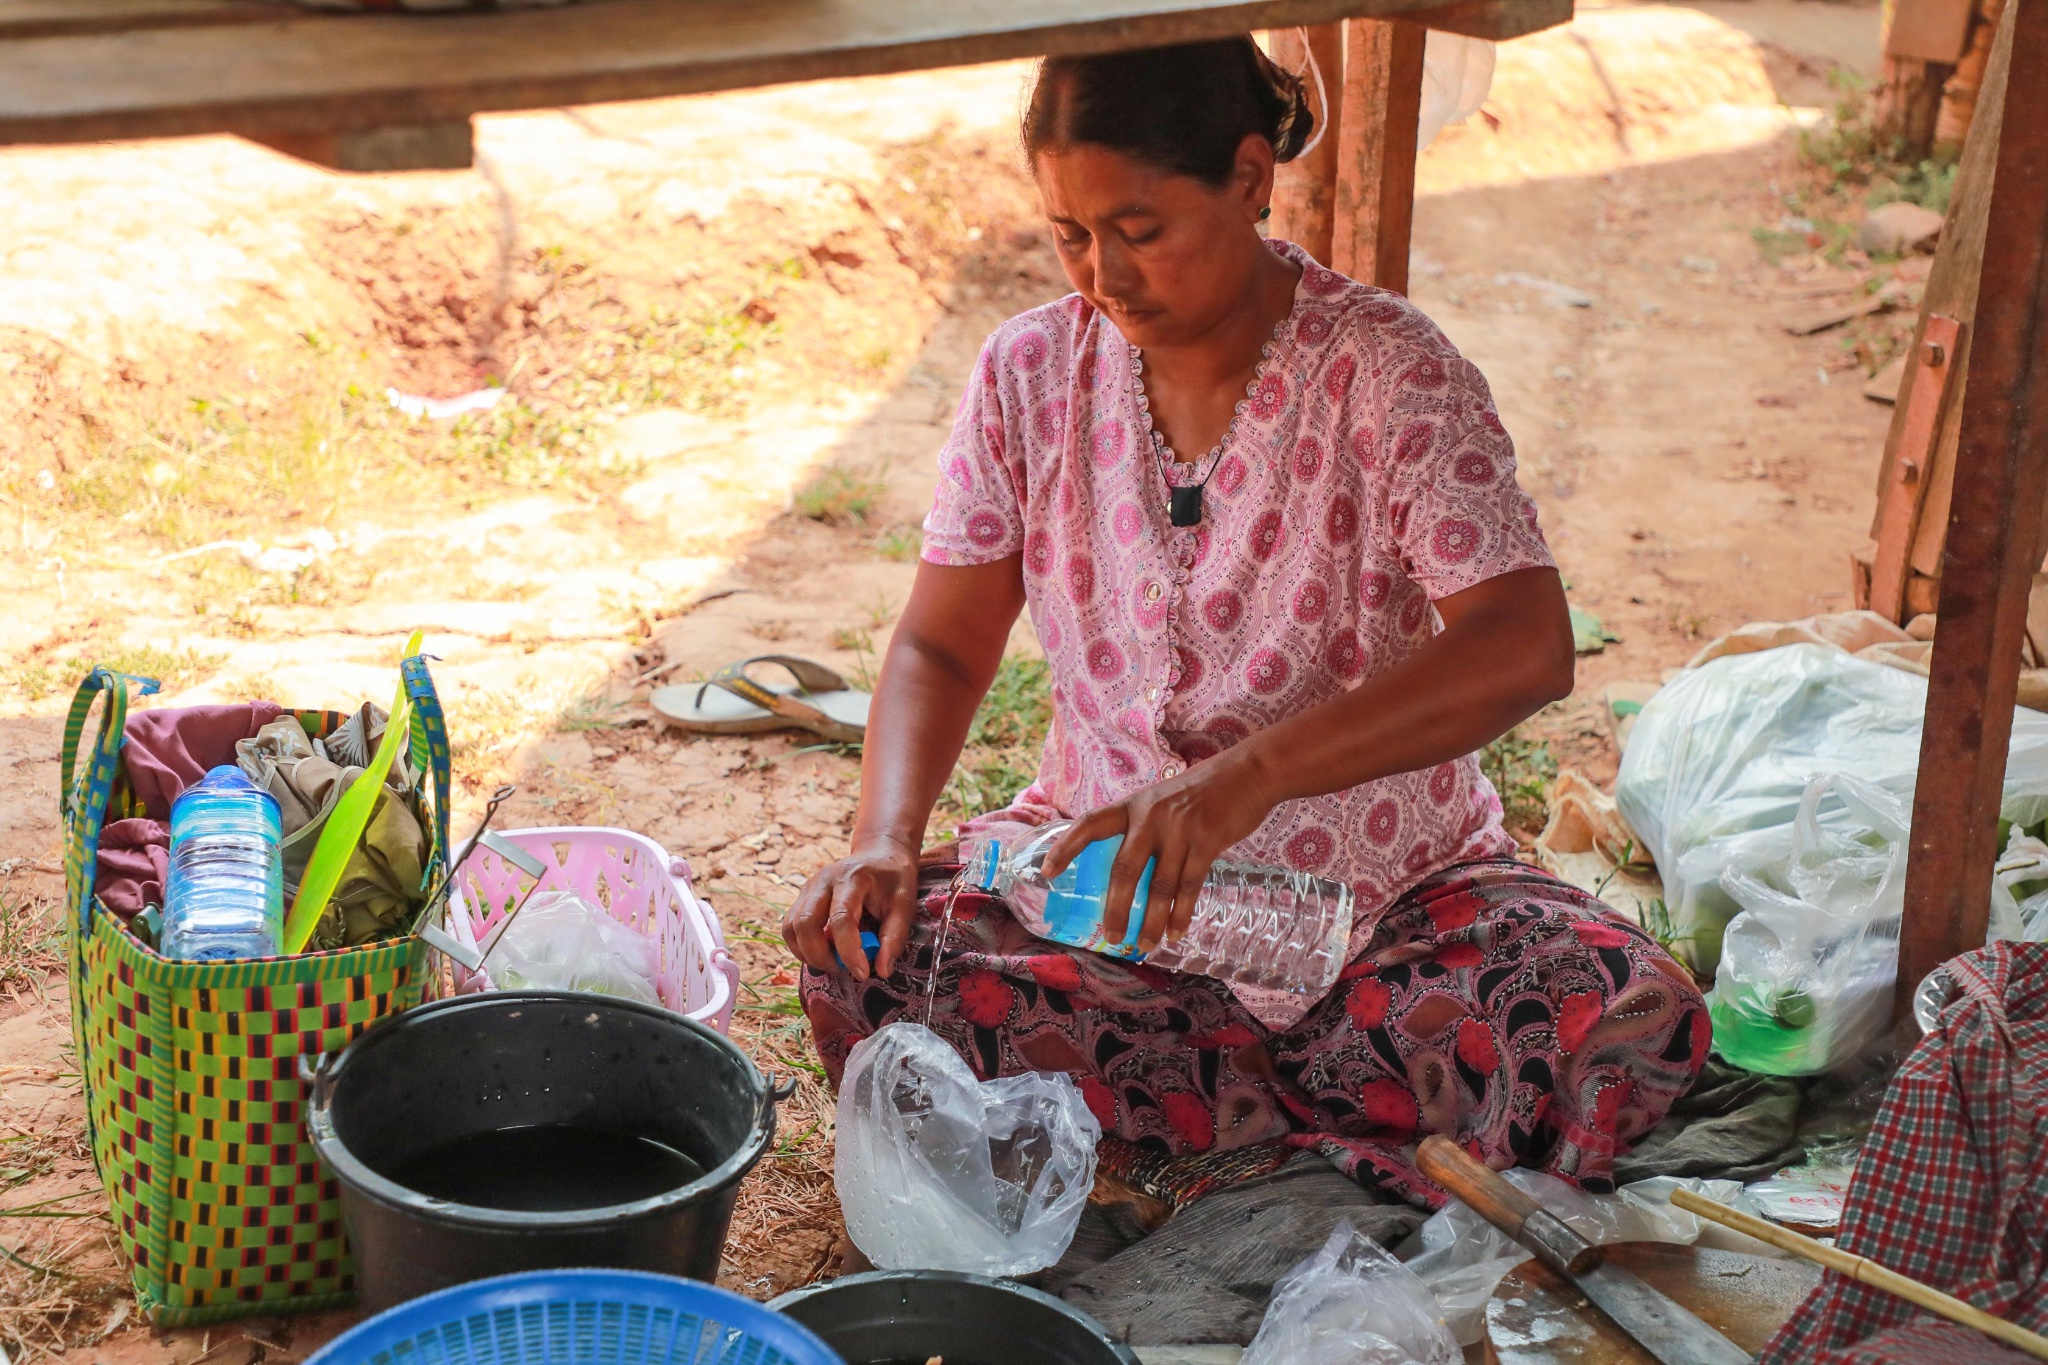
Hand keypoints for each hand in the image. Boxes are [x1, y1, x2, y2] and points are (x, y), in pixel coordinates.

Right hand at [782, 836, 921, 981]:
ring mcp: (808, 887)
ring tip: (833, 962)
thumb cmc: (894, 879)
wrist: (880, 854)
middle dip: (820, 956)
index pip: (841, 918)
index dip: (849, 951)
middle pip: (806, 923)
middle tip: (843, 970)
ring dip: (808, 954)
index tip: (862, 973)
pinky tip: (824, 951)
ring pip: (791, 928)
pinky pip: (790, 927)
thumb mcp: (904, 906)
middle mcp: (823, 880)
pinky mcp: (802, 897)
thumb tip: (882, 971)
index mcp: (852, 877)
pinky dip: (802, 946)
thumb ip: (894, 938)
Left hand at [1043, 749, 1275, 953]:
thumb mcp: (1160, 800)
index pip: (1090, 824)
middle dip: (1115, 908)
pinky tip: (1175, 932)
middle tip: (1111, 937)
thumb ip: (1142, 828)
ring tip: (1145, 945)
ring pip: (1159, 886)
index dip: (1066, 847)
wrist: (1246, 774)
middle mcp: (1151, 816)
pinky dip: (1181, 914)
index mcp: (1133, 805)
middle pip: (1124, 869)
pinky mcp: (1207, 841)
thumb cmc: (1199, 792)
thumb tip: (1125, 870)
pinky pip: (1189, 886)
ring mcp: (1180, 829)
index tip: (1047, 872)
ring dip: (1152, 921)